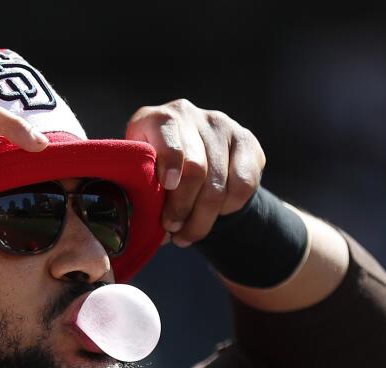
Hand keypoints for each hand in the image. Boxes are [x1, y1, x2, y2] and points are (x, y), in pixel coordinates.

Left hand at [125, 99, 265, 247]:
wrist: (188, 159)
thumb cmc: (154, 173)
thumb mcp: (139, 176)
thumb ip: (141, 189)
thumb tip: (145, 225)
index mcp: (157, 120)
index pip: (169, 138)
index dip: (170, 164)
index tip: (168, 187)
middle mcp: (189, 115)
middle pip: (196, 168)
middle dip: (183, 208)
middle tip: (173, 229)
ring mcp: (221, 125)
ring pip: (219, 184)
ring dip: (202, 219)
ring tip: (187, 234)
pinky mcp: (246, 140)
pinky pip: (244, 184)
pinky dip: (228, 208)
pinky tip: (213, 214)